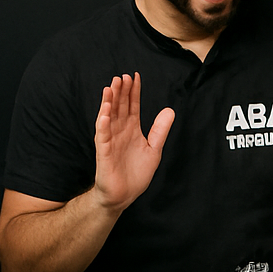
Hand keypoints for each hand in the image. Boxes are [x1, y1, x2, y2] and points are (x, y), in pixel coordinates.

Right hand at [92, 72, 173, 211]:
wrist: (124, 195)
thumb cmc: (136, 174)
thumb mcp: (154, 149)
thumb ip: (160, 130)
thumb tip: (170, 110)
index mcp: (132, 129)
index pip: (132, 105)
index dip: (133, 91)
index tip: (135, 76)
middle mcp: (120, 131)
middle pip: (119, 107)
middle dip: (121, 91)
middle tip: (123, 76)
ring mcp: (111, 140)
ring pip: (108, 117)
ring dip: (109, 102)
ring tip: (111, 87)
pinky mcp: (104, 152)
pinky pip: (103, 135)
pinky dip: (103, 124)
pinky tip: (105, 112)